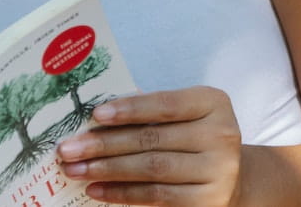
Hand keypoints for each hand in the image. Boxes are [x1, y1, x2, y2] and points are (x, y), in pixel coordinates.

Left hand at [57, 87, 242, 206]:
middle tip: (69, 148)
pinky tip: (97, 190)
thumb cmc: (195, 137)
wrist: (231, 176)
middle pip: (153, 139)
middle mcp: (221, 135)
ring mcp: (218, 170)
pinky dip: (122, 193)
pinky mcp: (207, 201)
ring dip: (108, 169)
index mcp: (213, 103)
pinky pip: (156, 197)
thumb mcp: (185, 115)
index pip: (165, 104)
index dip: (130, 109)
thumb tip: (97, 119)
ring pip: (152, 168)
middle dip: (105, 144)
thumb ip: (152, 113)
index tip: (95, 115)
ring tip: (76, 169)